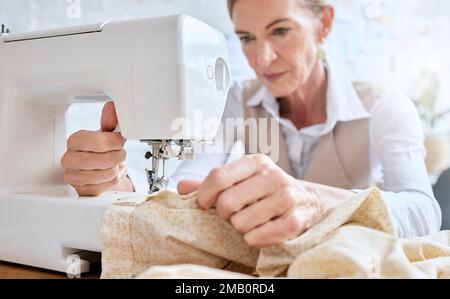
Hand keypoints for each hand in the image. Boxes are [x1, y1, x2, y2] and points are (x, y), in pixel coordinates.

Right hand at [61, 102, 134, 195]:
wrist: (95, 170)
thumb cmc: (99, 150)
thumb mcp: (105, 134)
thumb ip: (110, 120)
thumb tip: (111, 107)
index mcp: (74, 141)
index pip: (102, 142)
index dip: (117, 142)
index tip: (119, 141)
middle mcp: (69, 159)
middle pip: (107, 159)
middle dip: (119, 156)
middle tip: (118, 153)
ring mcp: (74, 177)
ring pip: (109, 173)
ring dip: (118, 168)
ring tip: (114, 163)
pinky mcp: (82, 190)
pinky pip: (109, 184)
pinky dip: (115, 178)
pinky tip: (109, 174)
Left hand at [178, 154, 353, 247]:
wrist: (309, 201)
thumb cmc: (269, 191)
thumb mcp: (243, 180)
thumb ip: (212, 184)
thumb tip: (180, 187)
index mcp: (255, 162)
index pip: (219, 176)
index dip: (204, 195)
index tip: (204, 204)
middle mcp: (272, 176)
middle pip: (227, 201)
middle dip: (224, 214)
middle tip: (232, 214)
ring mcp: (286, 197)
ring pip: (242, 222)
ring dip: (240, 228)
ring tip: (249, 221)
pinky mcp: (296, 220)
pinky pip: (261, 236)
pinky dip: (254, 239)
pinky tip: (257, 233)